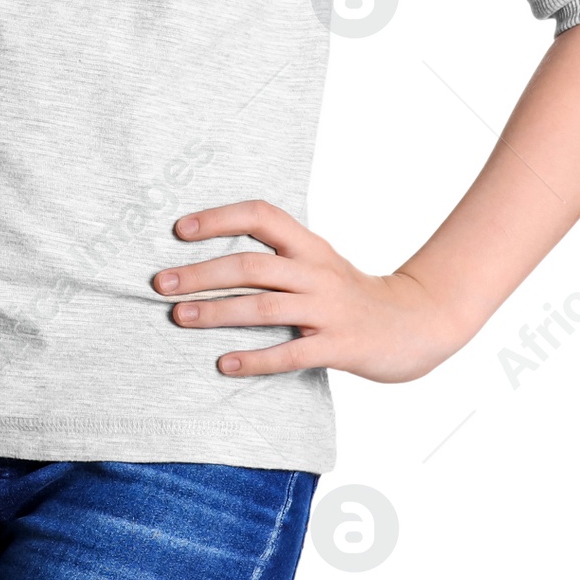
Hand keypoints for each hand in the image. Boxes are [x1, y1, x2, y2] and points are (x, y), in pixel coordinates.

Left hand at [151, 199, 465, 382]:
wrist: (418, 323)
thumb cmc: (353, 294)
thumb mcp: (319, 264)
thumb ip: (278, 258)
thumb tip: (214, 260)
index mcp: (309, 245)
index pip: (260, 215)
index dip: (218, 218)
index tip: (179, 230)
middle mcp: (316, 271)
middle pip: (250, 264)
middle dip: (201, 272)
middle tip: (160, 283)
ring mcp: (328, 310)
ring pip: (263, 306)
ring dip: (216, 312)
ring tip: (180, 317)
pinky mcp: (338, 347)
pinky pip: (290, 353)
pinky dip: (254, 359)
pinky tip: (224, 364)